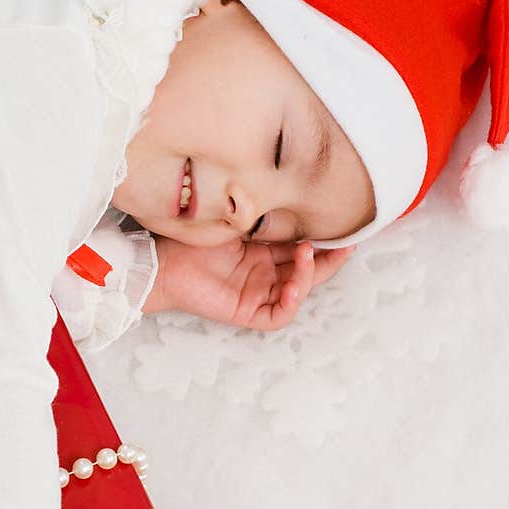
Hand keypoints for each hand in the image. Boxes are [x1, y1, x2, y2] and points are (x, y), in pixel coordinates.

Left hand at [144, 235, 355, 330]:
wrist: (163, 260)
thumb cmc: (192, 238)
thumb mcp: (236, 220)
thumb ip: (264, 215)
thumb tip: (292, 193)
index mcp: (263, 253)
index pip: (302, 249)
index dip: (324, 242)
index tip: (342, 228)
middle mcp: (265, 274)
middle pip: (308, 271)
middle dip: (330, 259)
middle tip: (346, 244)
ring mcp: (258, 294)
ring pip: (298, 292)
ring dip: (309, 275)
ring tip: (308, 253)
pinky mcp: (248, 312)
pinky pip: (279, 314)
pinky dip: (291, 301)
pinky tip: (293, 283)